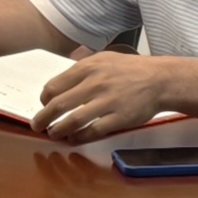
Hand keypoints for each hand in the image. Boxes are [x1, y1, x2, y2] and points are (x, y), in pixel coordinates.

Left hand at [34, 49, 182, 142]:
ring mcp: (108, 101)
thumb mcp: (103, 59)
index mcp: (88, 67)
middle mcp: (95, 83)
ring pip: (73, 120)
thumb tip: (58, 84)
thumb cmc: (130, 70)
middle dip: (43, 118)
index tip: (44, 106)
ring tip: (53, 134)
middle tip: (37, 125)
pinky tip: (74, 138)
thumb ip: (81, 68)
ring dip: (58, 130)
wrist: (160, 79)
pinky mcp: (119, 118)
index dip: (44, 100)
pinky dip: (79, 137)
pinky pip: (93, 131)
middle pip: (59, 104)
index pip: (54, 86)